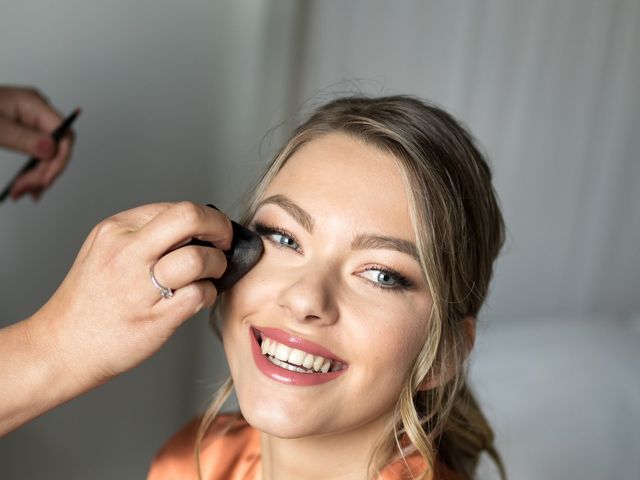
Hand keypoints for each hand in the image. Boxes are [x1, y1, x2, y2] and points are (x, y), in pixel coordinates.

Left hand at [0, 86, 74, 199]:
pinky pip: (37, 154)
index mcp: (33, 103)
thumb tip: (52, 149)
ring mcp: (31, 121)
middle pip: (57, 147)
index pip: (64, 134)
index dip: (60, 159)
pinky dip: (33, 171)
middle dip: (45, 172)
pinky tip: (26, 185)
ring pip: (49, 154)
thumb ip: (23, 138)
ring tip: (23, 193)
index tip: (45, 180)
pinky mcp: (23, 131)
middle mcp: (37, 112)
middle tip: (27, 191)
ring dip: (39, 176)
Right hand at [32, 202, 231, 387]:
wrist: (61, 347)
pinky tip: (200, 297)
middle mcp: (127, 252)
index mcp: (116, 230)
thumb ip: (143, 235)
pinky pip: (201, 294)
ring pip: (200, 258)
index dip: (203, 218)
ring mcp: (141, 286)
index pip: (175, 208)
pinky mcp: (156, 318)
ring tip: (213, 273)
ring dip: (218, 264)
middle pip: (190, 217)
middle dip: (220, 227)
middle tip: (225, 240)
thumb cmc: (89, 301)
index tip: (211, 231)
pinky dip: (210, 293)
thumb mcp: (104, 251)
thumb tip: (193, 229)